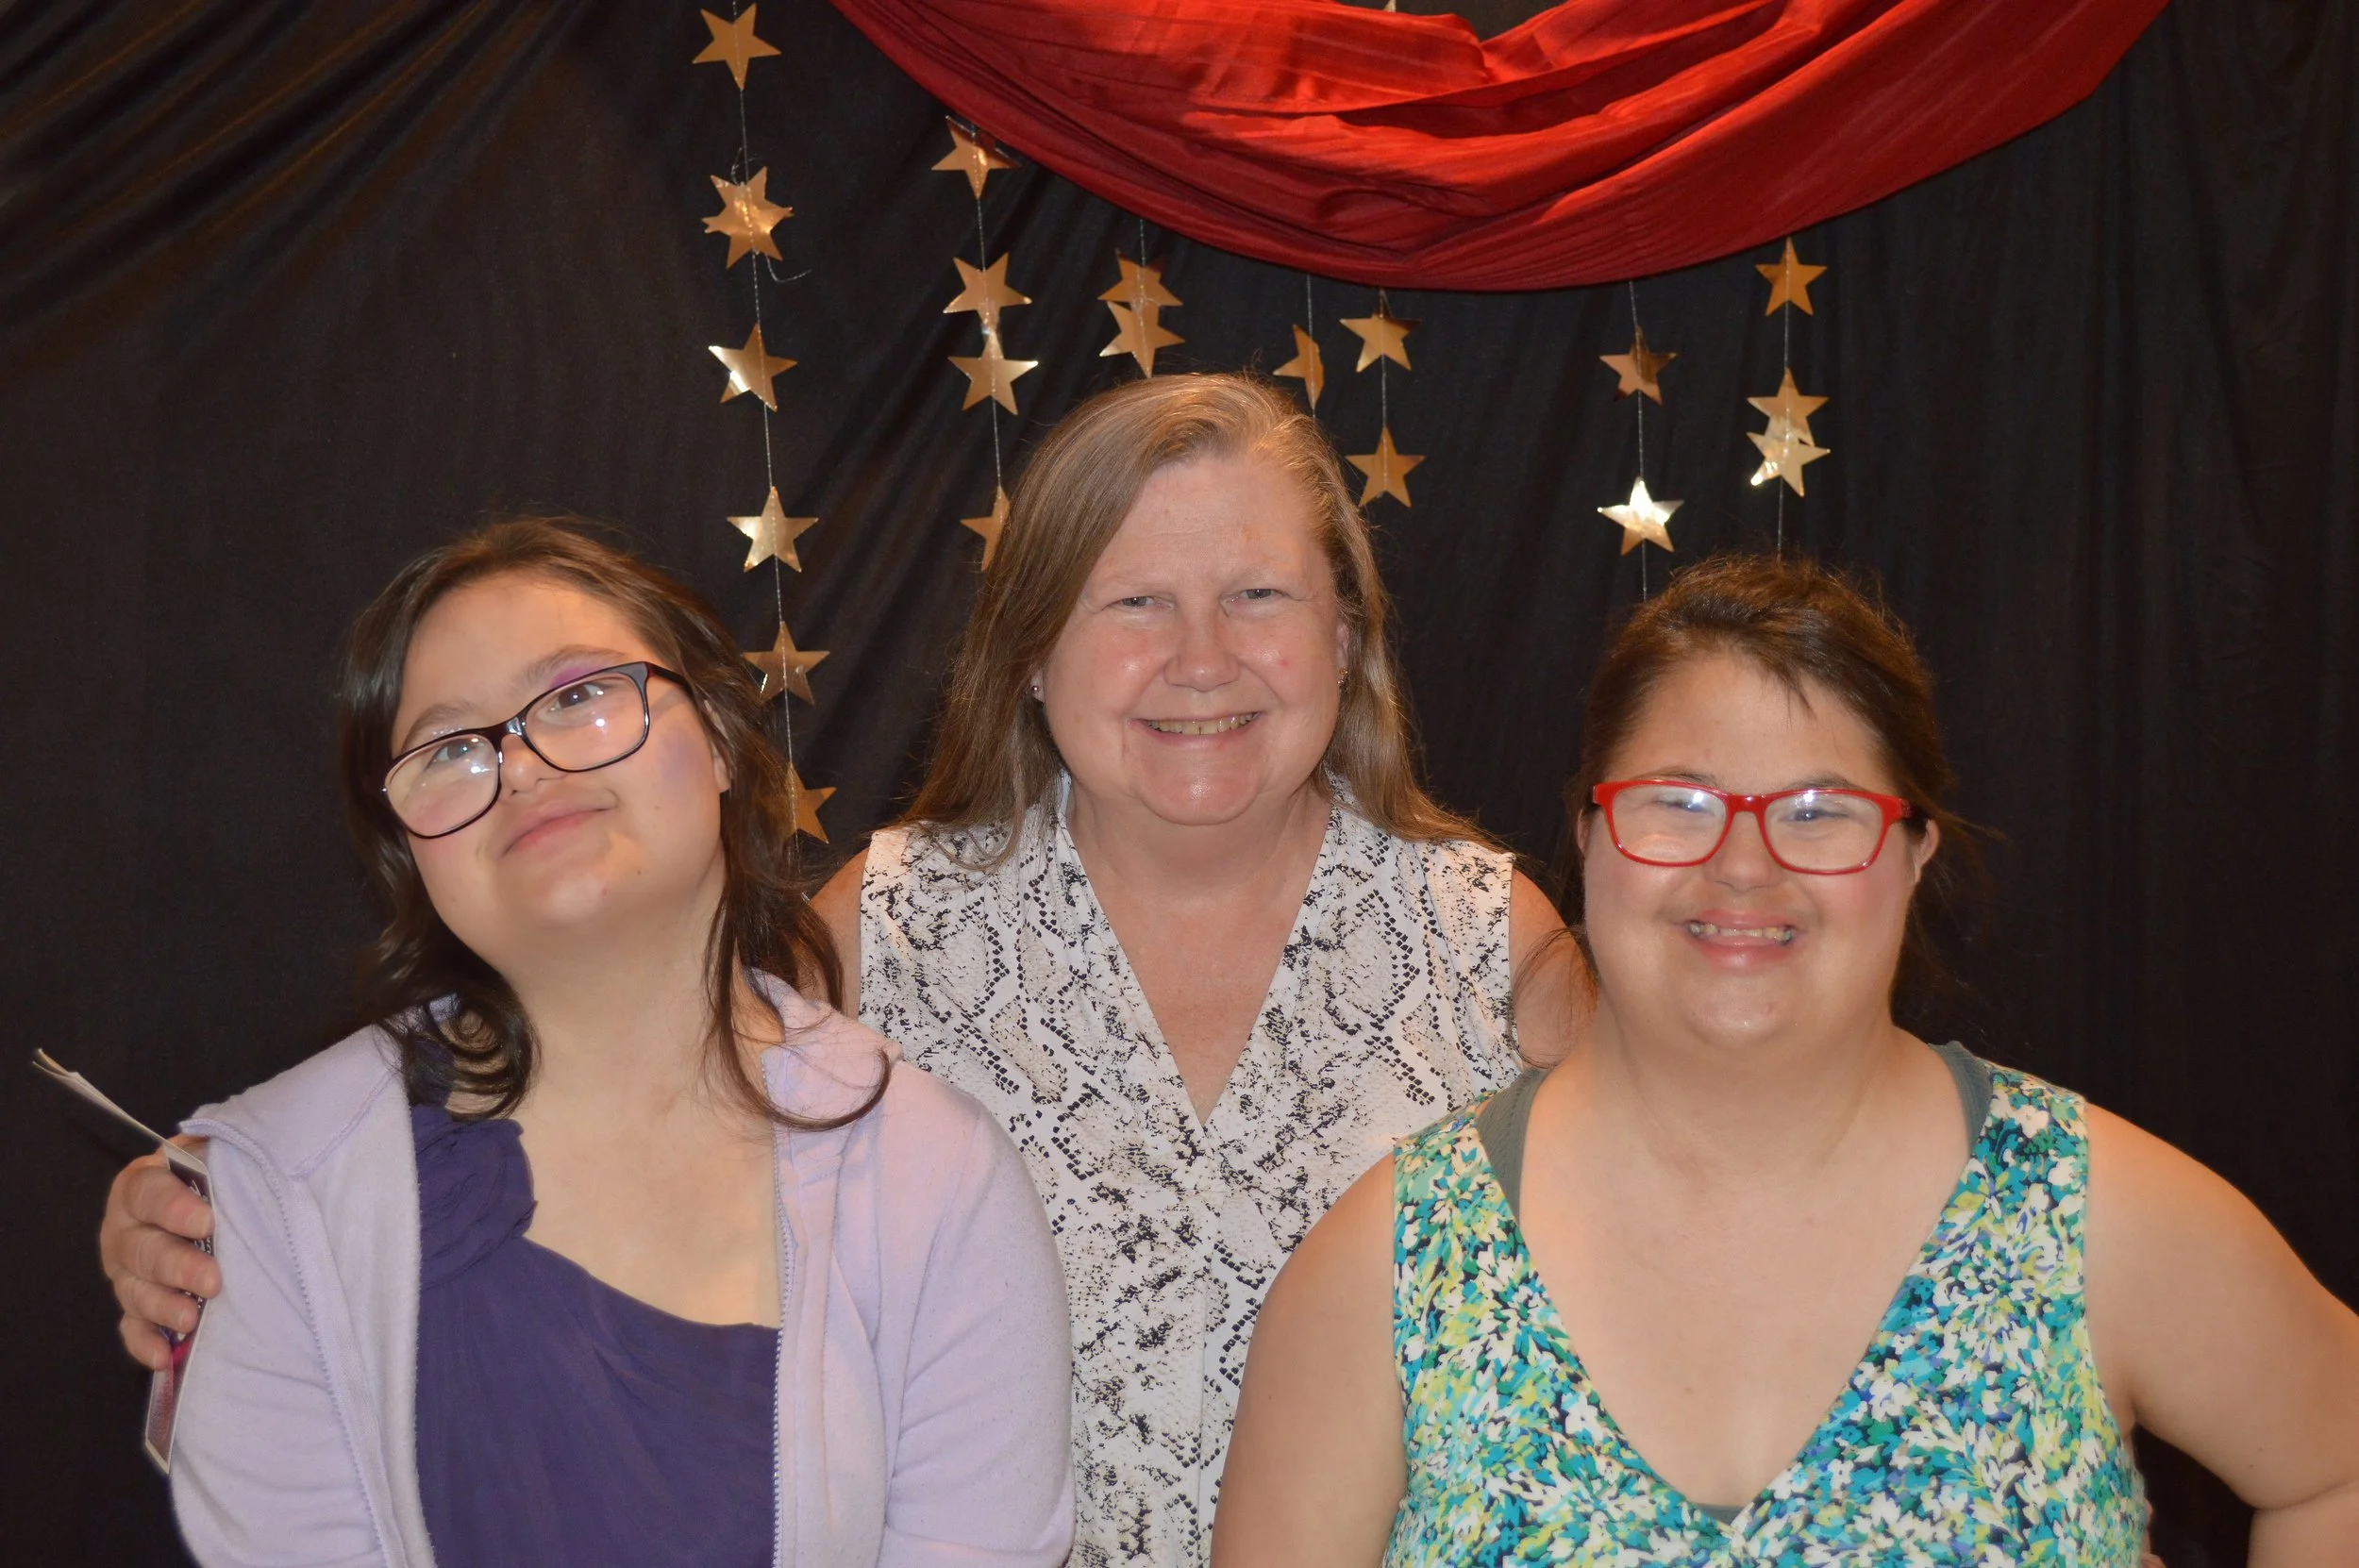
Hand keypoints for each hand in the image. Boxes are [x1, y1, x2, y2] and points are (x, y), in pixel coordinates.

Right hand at [100, 1139, 218, 1370]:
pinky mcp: (135, 1306)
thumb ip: (232, 1157)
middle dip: (177, 1266)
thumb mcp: (226, 1157)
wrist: (220, 1205)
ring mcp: (127, 1271)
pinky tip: (164, 1357)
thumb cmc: (226, 1176)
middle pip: (140, 1248)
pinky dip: (146, 1343)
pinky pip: (133, 1328)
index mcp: (144, 1185)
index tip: (206, 1223)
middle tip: (212, 1280)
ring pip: (134, 1290)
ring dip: (162, 1306)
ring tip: (191, 1318)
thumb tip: (273, 1152)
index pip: (147, 1193)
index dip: (172, 1208)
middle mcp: (126, 1228)